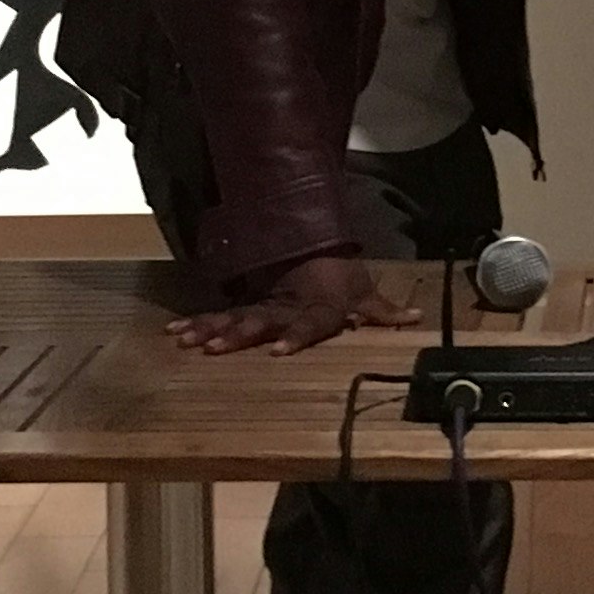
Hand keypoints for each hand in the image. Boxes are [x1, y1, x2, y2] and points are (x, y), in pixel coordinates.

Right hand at [171, 252, 416, 354]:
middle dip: (237, 333)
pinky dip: (196, 322)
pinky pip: (219, 314)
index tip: (279, 351)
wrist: (312, 243)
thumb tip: (419, 318)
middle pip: (260, 321)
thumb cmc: (341, 276)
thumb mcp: (365, 291)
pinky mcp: (246, 305)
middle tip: (214, 346)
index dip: (295, 336)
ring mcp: (262, 304)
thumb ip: (386, 311)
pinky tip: (174, 333)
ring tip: (187, 342)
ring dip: (210, 329)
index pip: (307, 323)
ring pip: (234, 318)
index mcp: (316, 307)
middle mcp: (285, 306)